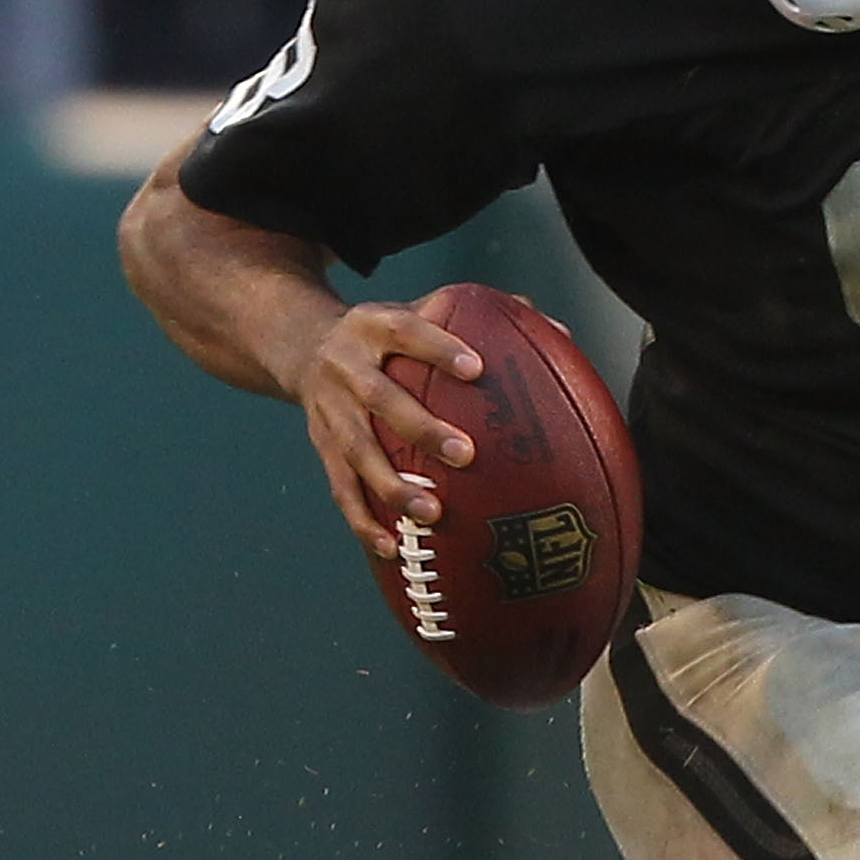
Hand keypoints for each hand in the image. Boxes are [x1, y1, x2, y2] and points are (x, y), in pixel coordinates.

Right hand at [289, 291, 482, 561]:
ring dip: (393, 486)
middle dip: (420, 428)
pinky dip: (364, 522)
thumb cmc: (386, 337)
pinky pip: (341, 490)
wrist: (302, 346)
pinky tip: (392, 548)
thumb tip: (557, 333)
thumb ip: (480, 318)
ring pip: (357, 452)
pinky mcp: (322, 448)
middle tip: (465, 455)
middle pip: (380, 398)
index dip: (438, 349)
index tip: (477, 369)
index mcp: (374, 326)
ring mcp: (330, 411)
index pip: (406, 331)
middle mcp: (346, 366)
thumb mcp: (416, 311)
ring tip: (431, 514)